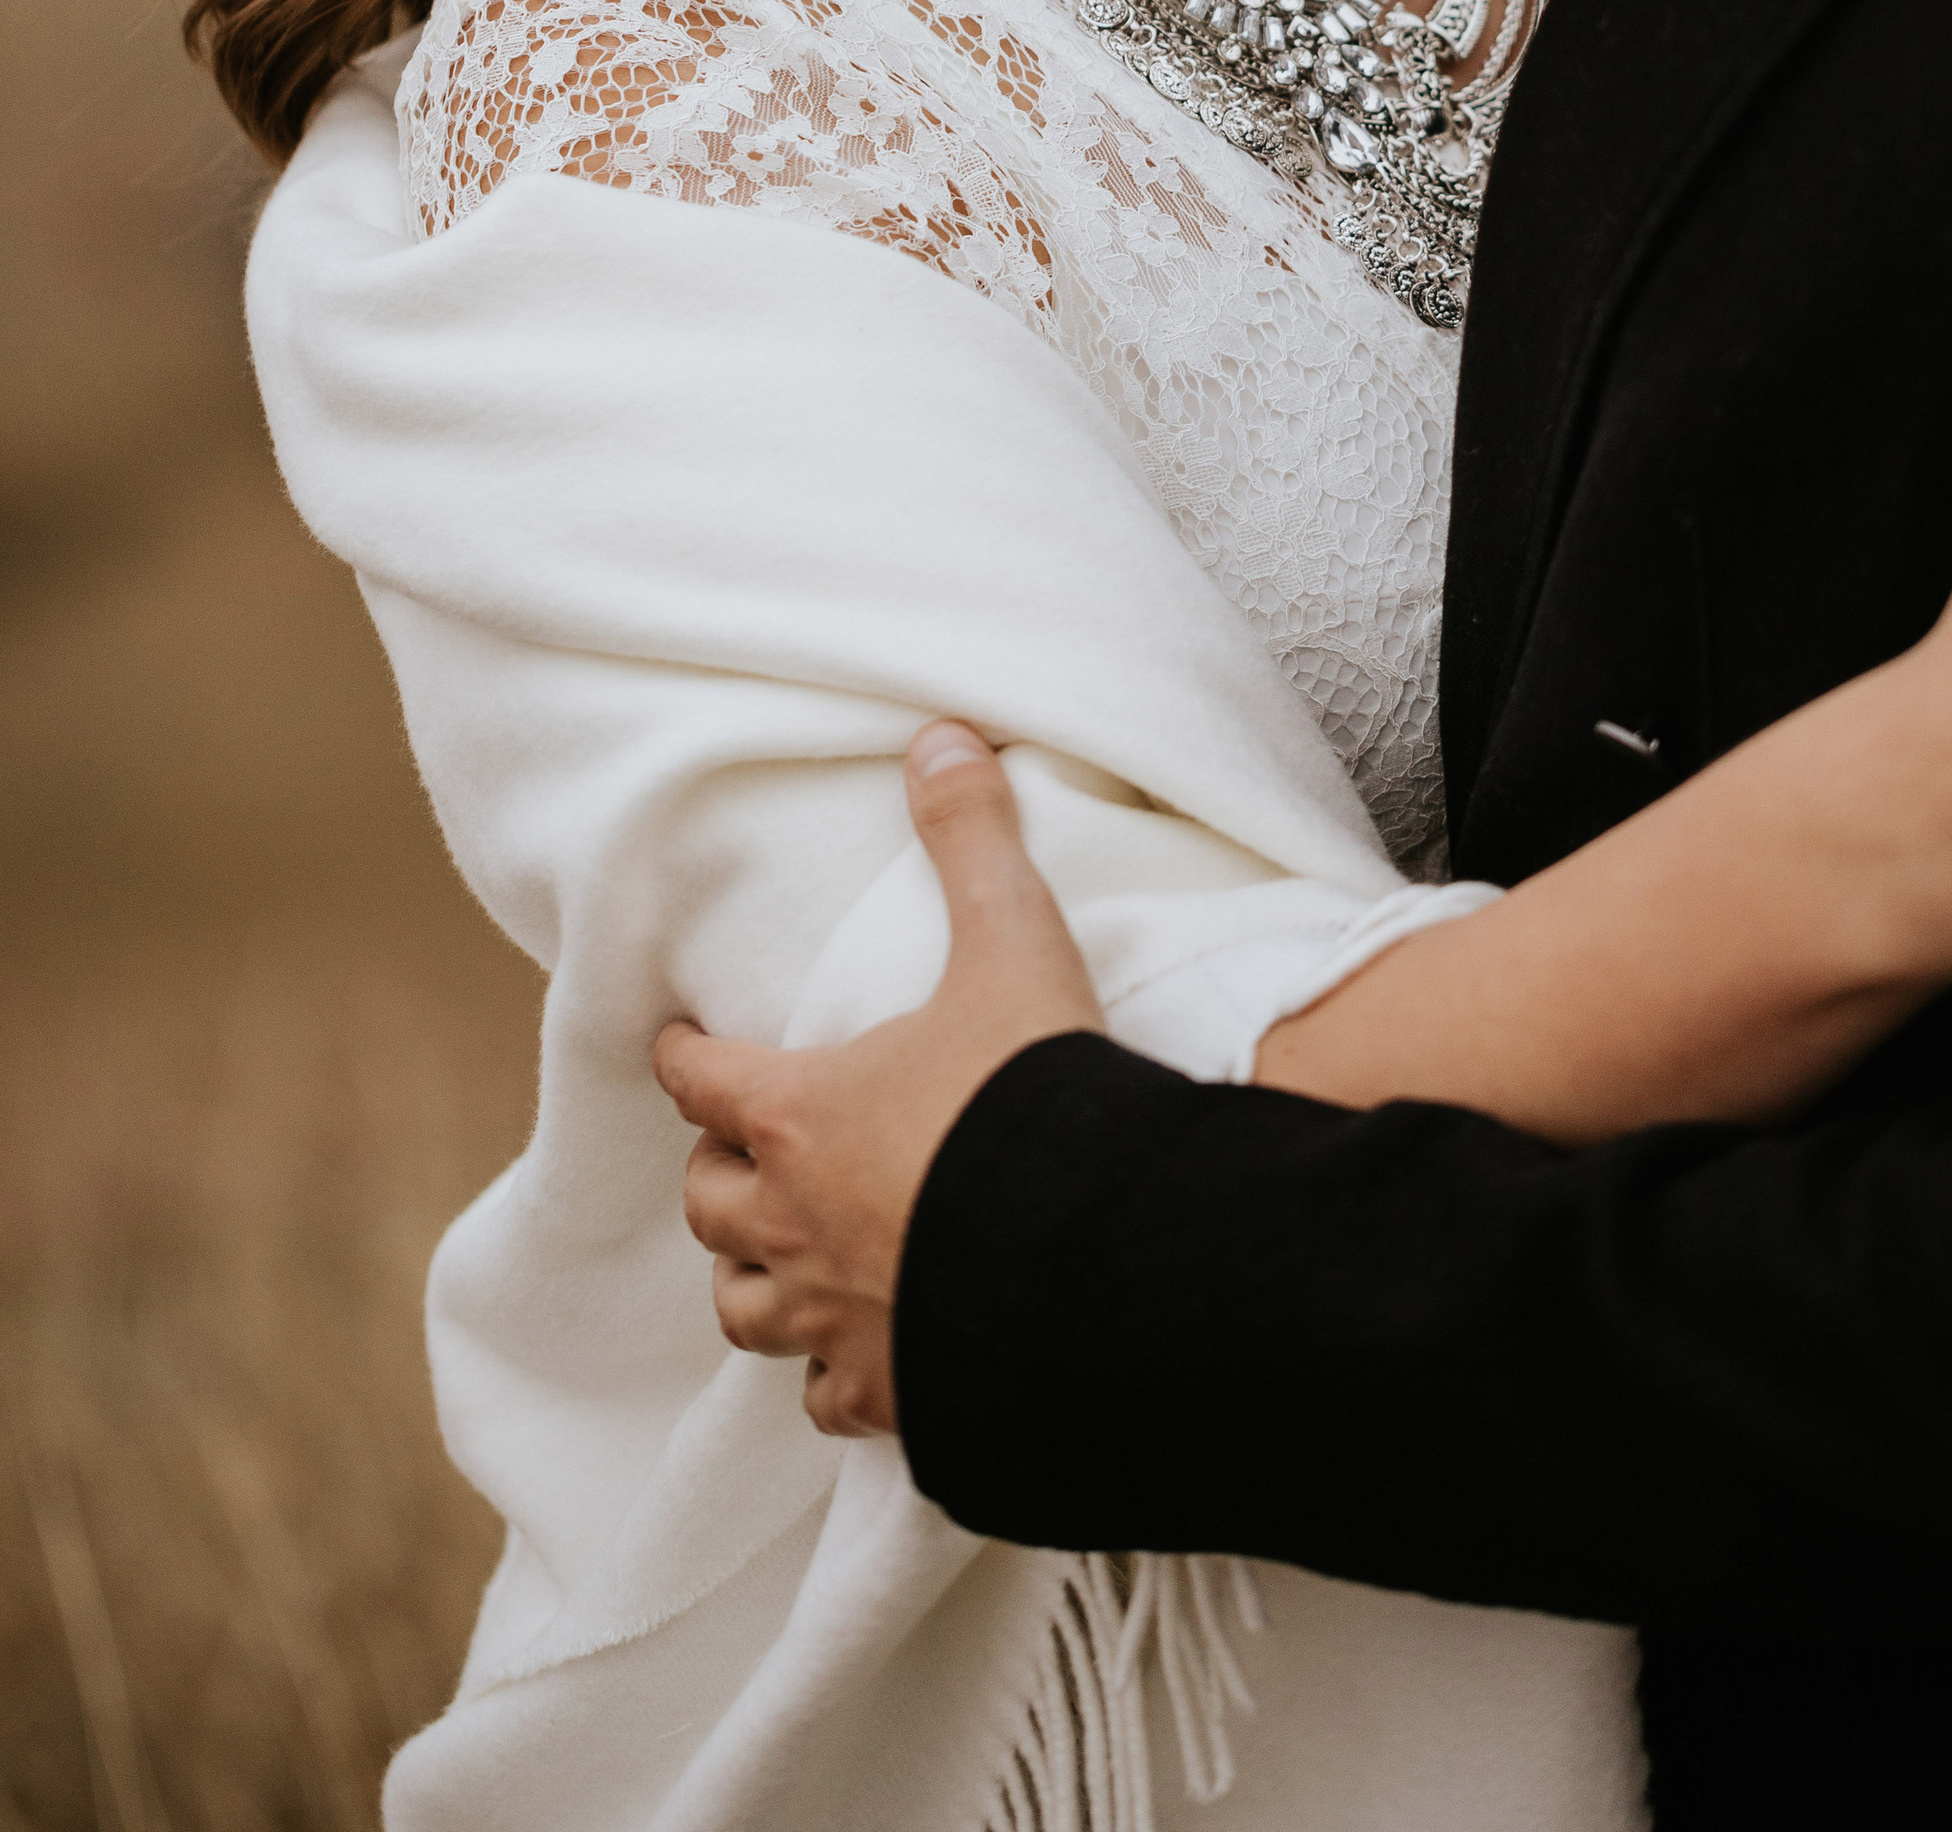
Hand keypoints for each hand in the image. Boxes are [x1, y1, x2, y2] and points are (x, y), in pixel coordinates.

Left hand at [653, 721, 1099, 1436]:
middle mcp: (792, 1223)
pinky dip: (830, 1377)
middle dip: (716, 1174)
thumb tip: (941, 736)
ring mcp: (835, 1317)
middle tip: (737, 1150)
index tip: (675, 1043)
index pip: (703, 1080)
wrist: (1094, 1260)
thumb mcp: (1011, 945)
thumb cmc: (1033, 1100)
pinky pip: (827, 1398)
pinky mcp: (891, 1391)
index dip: (686, 1056)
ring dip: (750, 1280)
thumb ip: (972, 840)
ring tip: (773, 1261)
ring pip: (745, 1309)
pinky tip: (854, 1363)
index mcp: (798, 1115)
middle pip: (710, 1203)